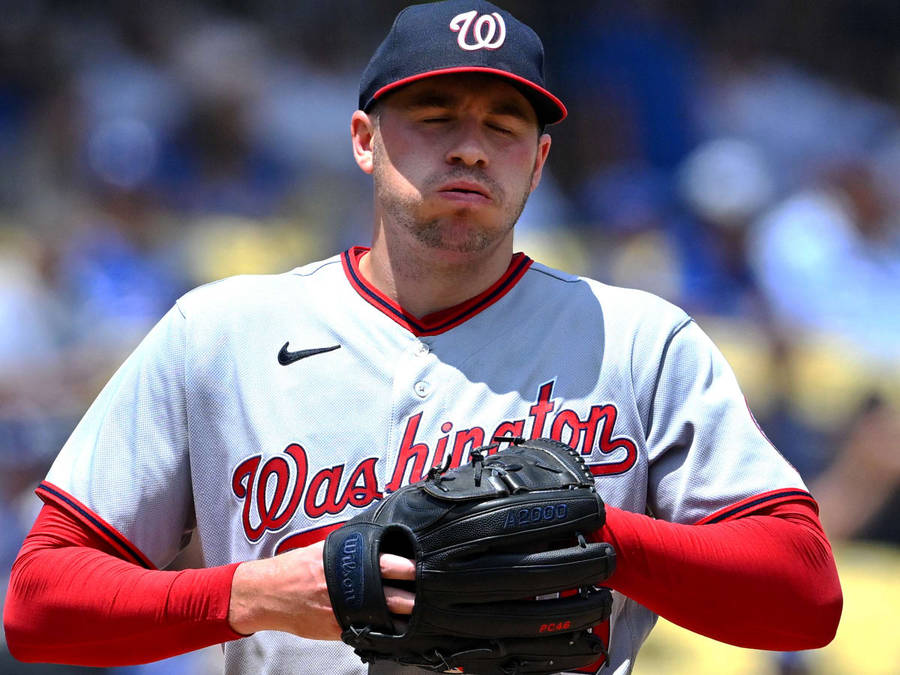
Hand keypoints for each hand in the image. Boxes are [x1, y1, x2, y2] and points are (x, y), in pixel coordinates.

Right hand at [228, 541, 414, 639]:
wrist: (267, 593)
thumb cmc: (296, 567)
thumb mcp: (325, 548)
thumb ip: (352, 546)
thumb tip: (377, 538)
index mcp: (348, 563)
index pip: (389, 565)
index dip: (411, 568)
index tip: (427, 567)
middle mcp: (349, 588)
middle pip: (394, 596)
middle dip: (415, 597)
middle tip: (432, 594)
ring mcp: (345, 612)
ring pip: (385, 618)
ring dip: (405, 616)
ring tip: (421, 612)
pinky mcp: (339, 630)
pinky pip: (369, 632)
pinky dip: (385, 631)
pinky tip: (398, 628)